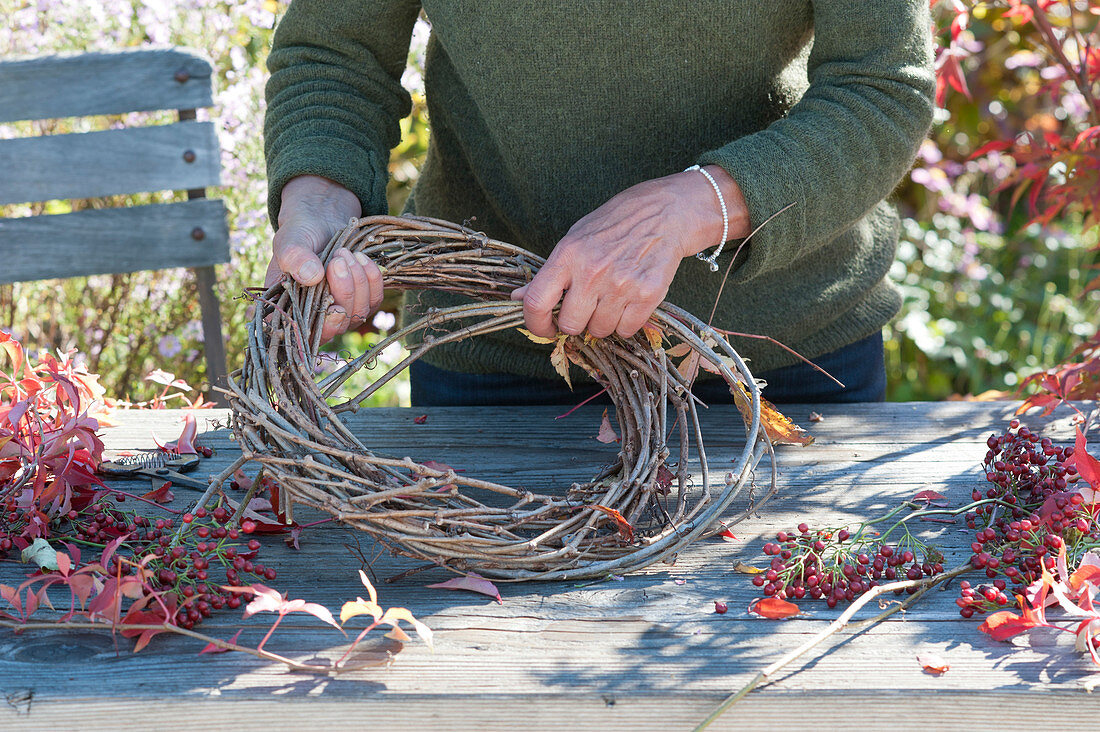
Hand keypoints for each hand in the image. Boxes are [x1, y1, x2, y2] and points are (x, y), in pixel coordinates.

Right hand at [264, 175, 383, 342]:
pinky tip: (362, 258)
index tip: (333, 308)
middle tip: (338, 259)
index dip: (320, 328)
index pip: (302, 335)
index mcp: (288, 310)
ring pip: (357, 313)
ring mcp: (340, 313)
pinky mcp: (362, 302)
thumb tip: (312, 277)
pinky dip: (372, 279)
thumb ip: (294, 258)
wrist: (323, 223)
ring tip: (346, 253)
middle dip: (343, 292)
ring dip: (357, 282)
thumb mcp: (290, 241)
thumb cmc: (300, 234)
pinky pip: (374, 300)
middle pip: (336, 326)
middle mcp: (314, 318)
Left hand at [510, 165, 748, 338]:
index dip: (536, 325)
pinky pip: (626, 330)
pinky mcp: (648, 294)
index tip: (545, 329)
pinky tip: (628, 302)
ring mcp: (621, 285)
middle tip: (586, 309)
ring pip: (600, 330)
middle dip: (576, 323)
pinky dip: (626, 324)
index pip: (536, 302)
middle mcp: (592, 272)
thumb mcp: (574, 240)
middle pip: (570, 325)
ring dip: (603, 323)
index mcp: (567, 255)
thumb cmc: (614, 225)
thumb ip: (548, 272)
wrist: (664, 212)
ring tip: (611, 299)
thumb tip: (518, 296)